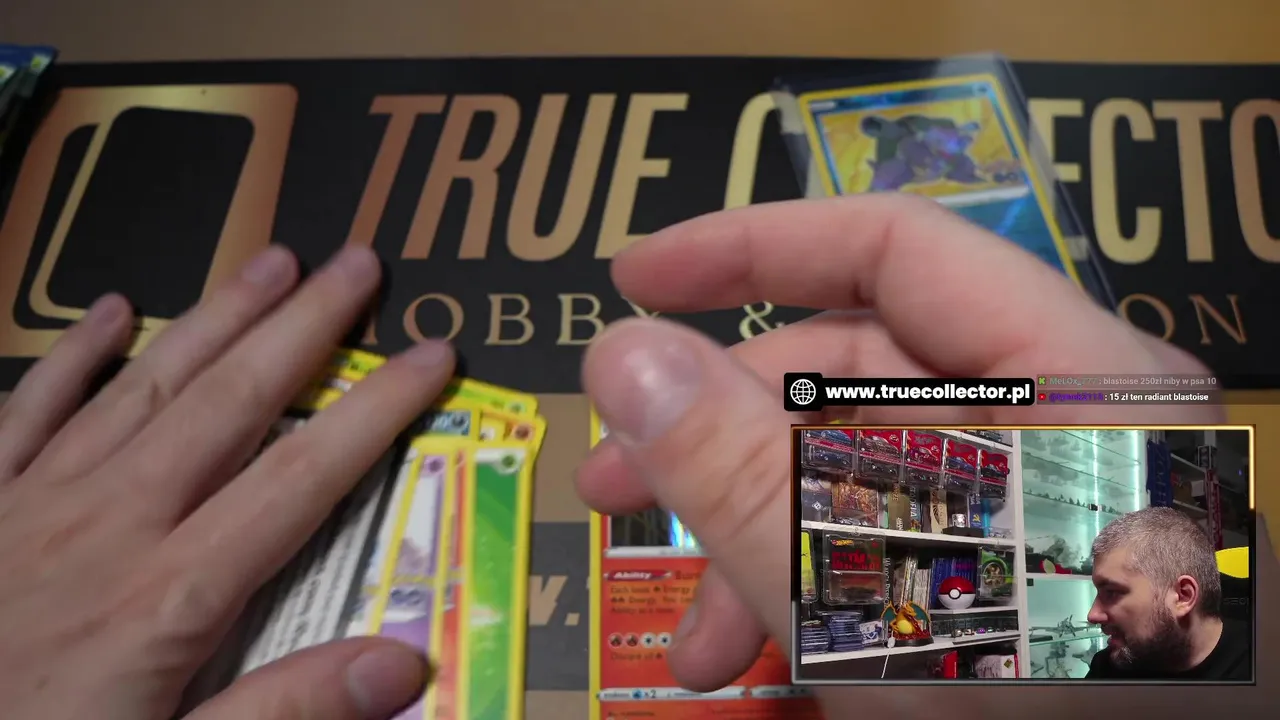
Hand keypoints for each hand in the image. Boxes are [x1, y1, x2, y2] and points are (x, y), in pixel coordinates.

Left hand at [0, 245, 454, 719]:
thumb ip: (285, 711)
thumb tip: (404, 660)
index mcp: (169, 595)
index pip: (303, 480)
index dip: (376, 412)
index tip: (431, 357)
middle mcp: (112, 525)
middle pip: (229, 404)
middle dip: (303, 328)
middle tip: (359, 264)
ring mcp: (36, 505)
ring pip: (144, 387)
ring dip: (214, 319)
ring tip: (272, 261)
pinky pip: (28, 413)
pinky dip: (73, 359)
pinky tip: (112, 313)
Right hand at [577, 194, 1273, 713]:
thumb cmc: (1056, 715)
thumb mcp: (885, 600)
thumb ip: (747, 475)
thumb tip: (619, 352)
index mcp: (1075, 382)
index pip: (895, 250)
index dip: (751, 246)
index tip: (631, 277)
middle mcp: (1068, 428)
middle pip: (861, 379)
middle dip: (722, 439)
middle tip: (607, 485)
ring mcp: (1052, 513)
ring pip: (871, 483)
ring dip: (760, 548)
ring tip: (692, 643)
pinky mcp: (1034, 584)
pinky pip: (908, 557)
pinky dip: (825, 602)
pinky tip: (763, 666)